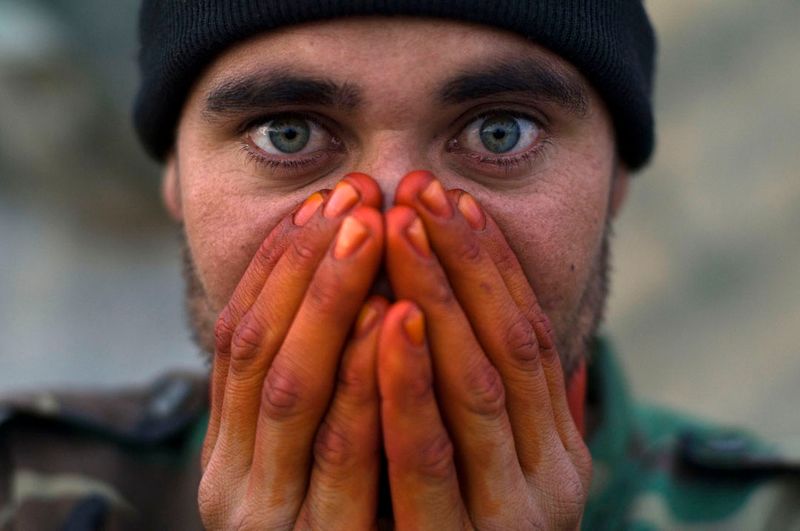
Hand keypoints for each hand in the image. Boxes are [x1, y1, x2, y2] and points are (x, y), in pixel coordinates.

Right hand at [199, 173, 386, 529]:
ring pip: (303, 397)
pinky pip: (358, 455)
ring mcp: (288, 523)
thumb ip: (311, 391)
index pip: (240, 344)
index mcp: (228, 460)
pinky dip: (373, 380)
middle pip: (266, 357)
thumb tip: (344, 295)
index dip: (278, 269)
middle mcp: (239, 492)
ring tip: (376, 232)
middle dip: (313, 272)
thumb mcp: (318, 454)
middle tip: (354, 198)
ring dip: (338, 306)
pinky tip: (401, 315)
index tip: (320, 203)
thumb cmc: (347, 523)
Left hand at [379, 171, 591, 528]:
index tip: (452, 201)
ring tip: (392, 232)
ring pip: (464, 396)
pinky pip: (415, 456)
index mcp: (557, 457)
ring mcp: (497, 523)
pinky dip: (398, 382)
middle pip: (500, 356)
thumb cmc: (464, 522)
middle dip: (453, 271)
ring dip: (430, 307)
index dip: (490, 268)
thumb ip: (501, 395)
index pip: (529, 341)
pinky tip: (378, 317)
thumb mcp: (495, 459)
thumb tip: (497, 316)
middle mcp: (542, 489)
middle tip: (416, 195)